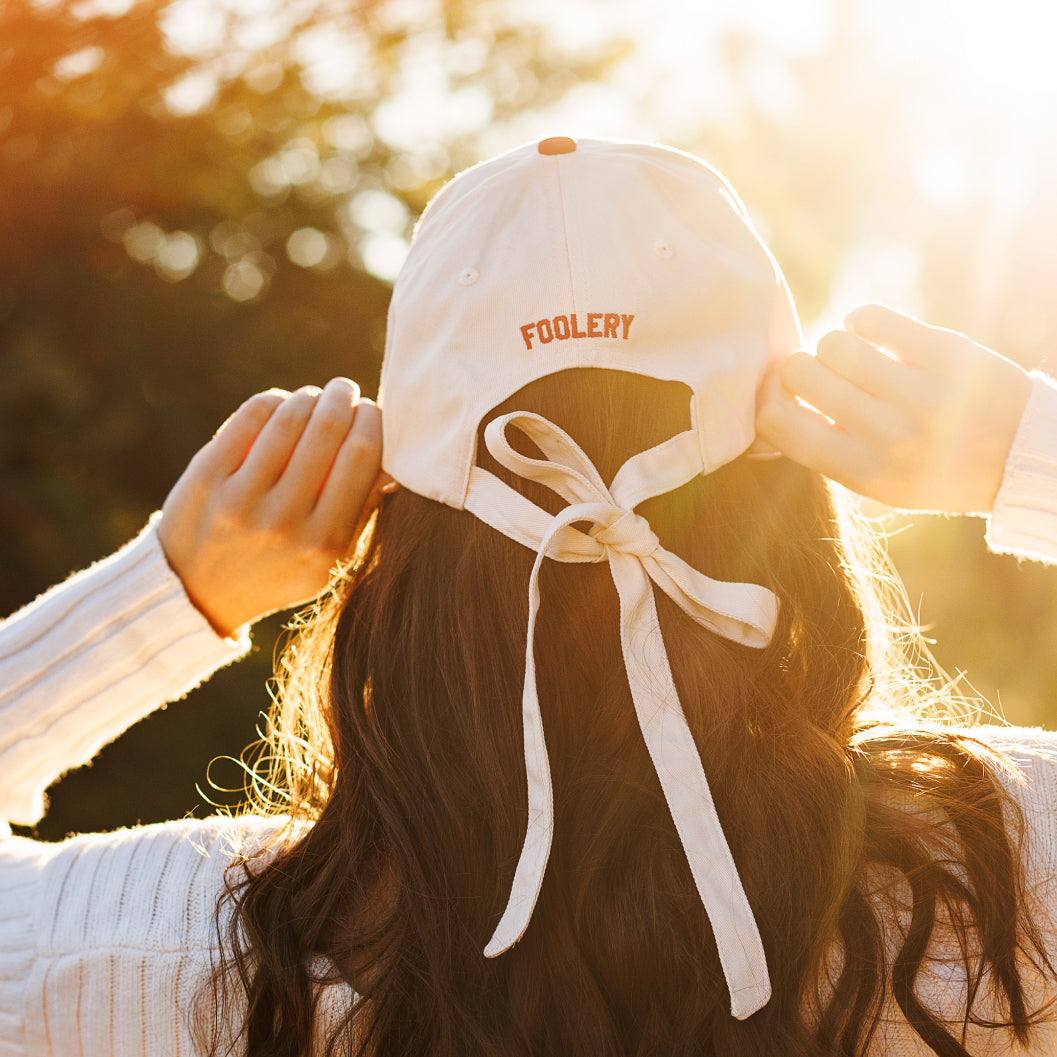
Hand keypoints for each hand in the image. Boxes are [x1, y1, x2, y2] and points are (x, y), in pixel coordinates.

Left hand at [158, 378, 387, 636]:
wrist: (199, 592)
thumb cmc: (278, 568)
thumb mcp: (330, 559)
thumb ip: (363, 511)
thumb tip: (393, 456)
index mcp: (325, 543)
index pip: (363, 457)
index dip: (373, 421)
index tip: (372, 413)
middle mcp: (284, 522)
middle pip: (329, 430)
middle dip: (343, 397)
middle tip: (345, 391)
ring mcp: (241, 499)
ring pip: (289, 417)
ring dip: (309, 395)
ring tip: (314, 397)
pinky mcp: (206, 478)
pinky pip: (250, 417)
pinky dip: (272, 401)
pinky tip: (280, 405)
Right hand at [755, 304, 1031, 513]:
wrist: (1020, 456)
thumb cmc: (934, 469)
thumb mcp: (877, 483)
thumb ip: (824, 449)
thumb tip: (768, 402)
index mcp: (863, 472)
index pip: (779, 422)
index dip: (768, 400)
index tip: (784, 395)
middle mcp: (887, 435)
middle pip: (799, 373)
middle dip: (802, 369)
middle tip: (825, 376)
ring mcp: (918, 393)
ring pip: (833, 342)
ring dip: (838, 346)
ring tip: (858, 359)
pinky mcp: (945, 353)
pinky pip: (871, 317)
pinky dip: (864, 321)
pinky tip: (877, 335)